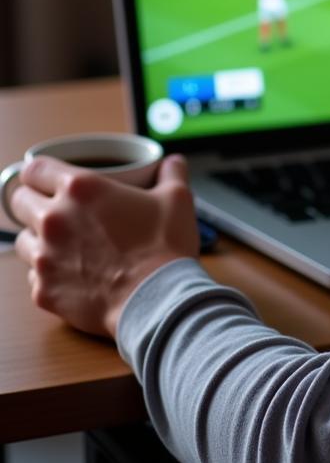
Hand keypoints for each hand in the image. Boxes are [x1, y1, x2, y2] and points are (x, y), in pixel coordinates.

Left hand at [11, 154, 199, 338]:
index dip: (41, 173)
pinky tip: (73, 273)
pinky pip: (33, 275)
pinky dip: (49, 272)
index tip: (50, 179)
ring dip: (38, 239)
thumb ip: (171, 174)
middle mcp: (54, 219)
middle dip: (34, 202)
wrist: (158, 299)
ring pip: (21, 240)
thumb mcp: (177, 199)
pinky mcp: (44, 290)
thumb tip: (173, 163)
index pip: (35, 169)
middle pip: (19, 201)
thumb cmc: (165, 247)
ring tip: (65, 244)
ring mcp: (45, 257)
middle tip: (57, 209)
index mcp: (81, 189)